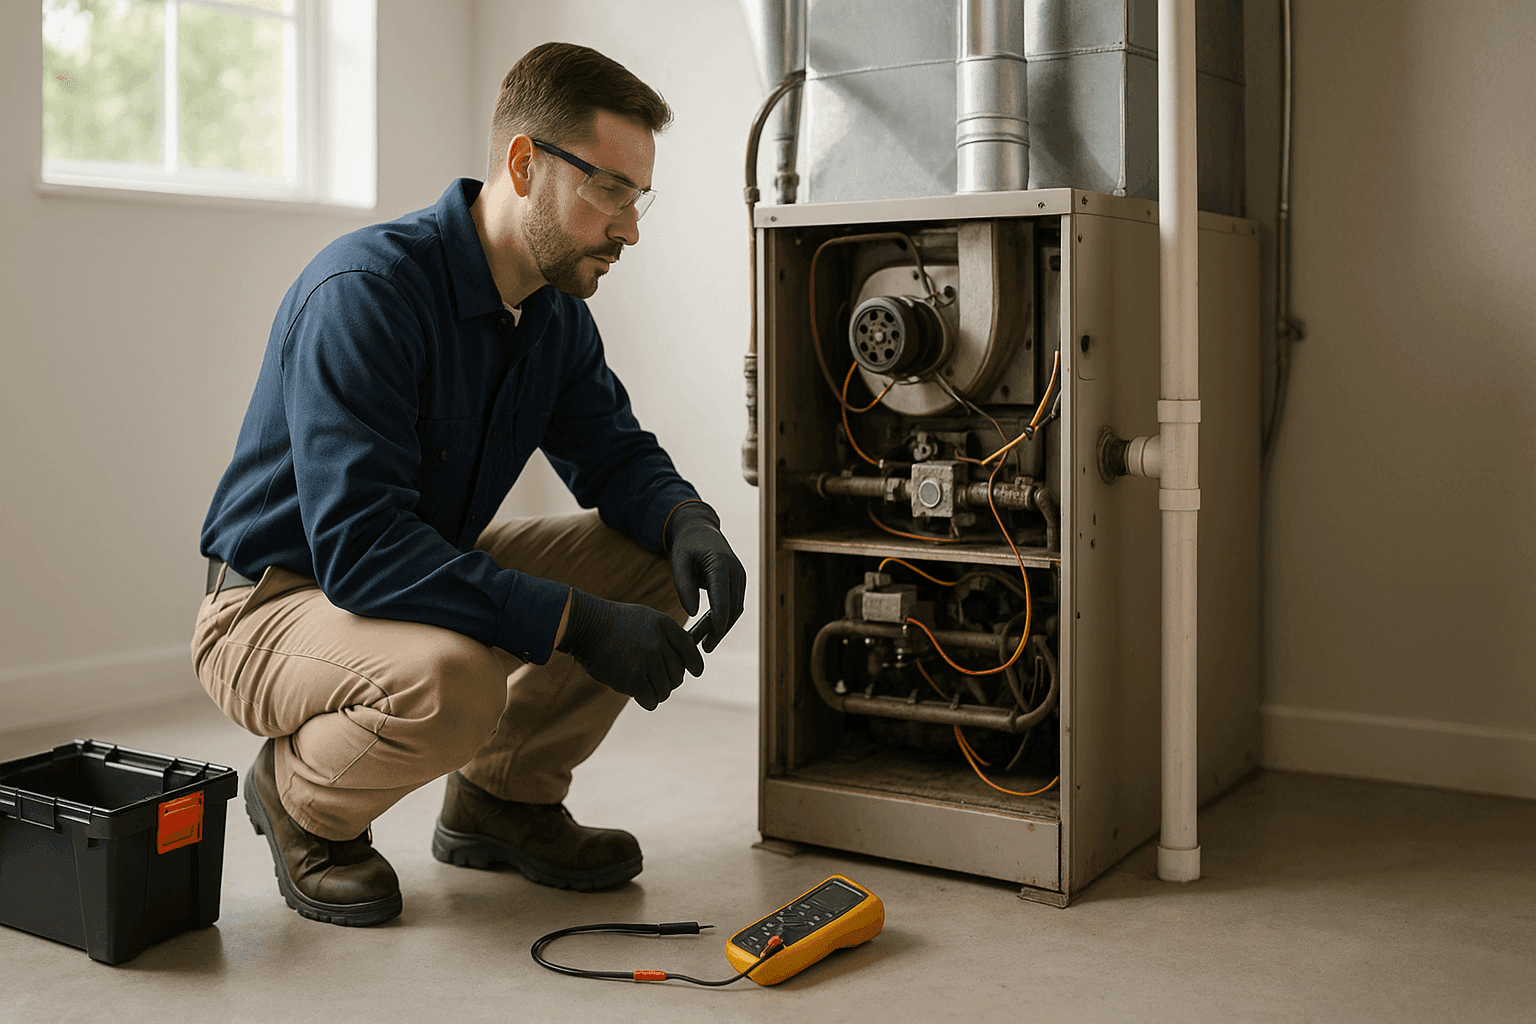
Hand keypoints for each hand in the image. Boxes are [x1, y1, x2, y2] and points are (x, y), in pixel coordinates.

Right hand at [556, 588, 703, 710]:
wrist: (586, 626)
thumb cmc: (613, 623)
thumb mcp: (645, 618)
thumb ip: (666, 635)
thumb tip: (684, 659)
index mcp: (665, 626)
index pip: (690, 650)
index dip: (695, 664)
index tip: (695, 671)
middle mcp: (659, 644)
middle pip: (678, 674)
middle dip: (671, 681)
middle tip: (659, 681)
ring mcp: (646, 662)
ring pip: (666, 690)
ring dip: (658, 692)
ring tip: (646, 687)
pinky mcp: (632, 679)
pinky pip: (651, 700)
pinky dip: (648, 700)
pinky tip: (640, 694)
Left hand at [667, 503, 746, 652]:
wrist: (700, 529)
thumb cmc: (686, 545)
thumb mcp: (678, 561)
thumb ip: (684, 586)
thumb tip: (693, 613)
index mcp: (720, 563)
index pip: (722, 597)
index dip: (718, 620)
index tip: (709, 639)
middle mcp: (735, 570)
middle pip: (732, 607)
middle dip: (720, 629)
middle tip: (705, 648)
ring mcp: (740, 576)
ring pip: (736, 609)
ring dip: (722, 627)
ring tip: (705, 643)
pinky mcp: (739, 581)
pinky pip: (734, 604)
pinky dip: (724, 619)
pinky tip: (710, 631)